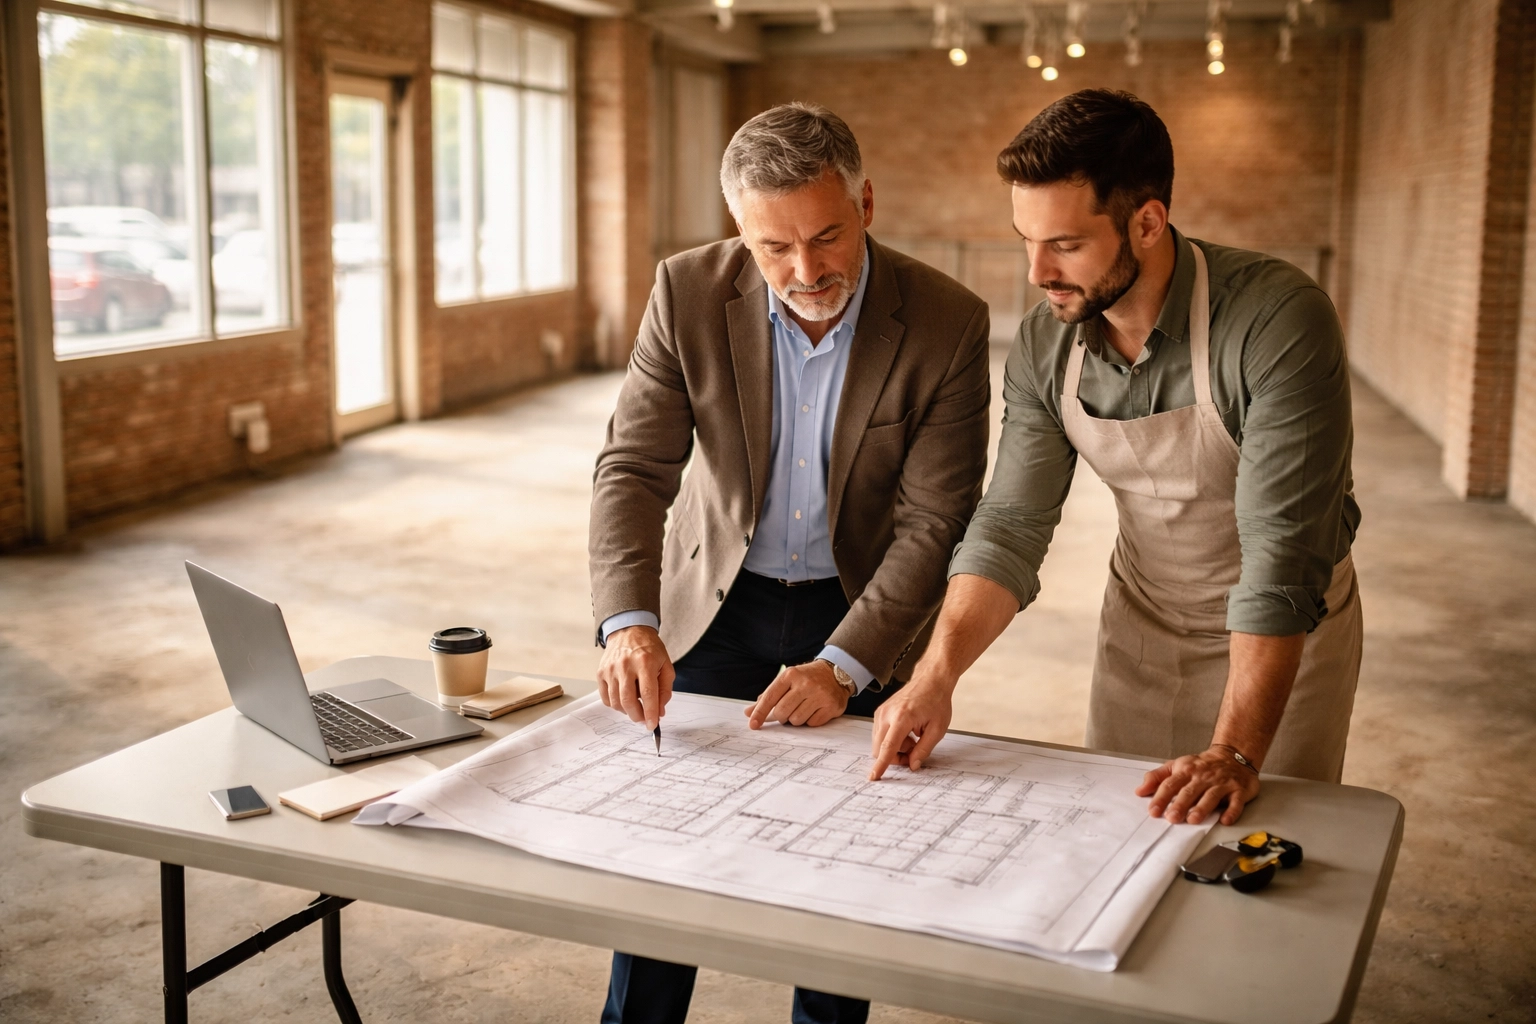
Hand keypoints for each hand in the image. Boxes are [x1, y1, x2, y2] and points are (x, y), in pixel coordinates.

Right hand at [596, 626, 673, 728]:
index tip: (652, 725)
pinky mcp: (600, 672)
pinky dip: (615, 704)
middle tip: (643, 719)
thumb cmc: (649, 648)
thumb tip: (660, 712)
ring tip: (635, 706)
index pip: (647, 694)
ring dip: (627, 711)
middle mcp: (625, 665)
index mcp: (645, 662)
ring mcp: (610, 669)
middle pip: (628, 701)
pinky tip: (623, 700)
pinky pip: (605, 697)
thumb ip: (665, 689)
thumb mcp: (665, 665)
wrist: (629, 630)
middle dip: (637, 716)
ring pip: (616, 702)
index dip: (650, 713)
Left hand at [745, 661, 848, 728]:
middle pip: (782, 712)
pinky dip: (810, 720)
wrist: (836, 672)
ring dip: (796, 719)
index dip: (760, 712)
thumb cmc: (806, 678)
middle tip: (787, 711)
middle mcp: (805, 683)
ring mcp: (819, 695)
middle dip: (781, 716)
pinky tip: (815, 709)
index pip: (770, 697)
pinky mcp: (831, 706)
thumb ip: (768, 697)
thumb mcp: (787, 681)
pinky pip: (811, 724)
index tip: (753, 724)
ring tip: (803, 707)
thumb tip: (749, 712)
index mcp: (790, 674)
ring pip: (796, 720)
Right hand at [868, 679, 952, 779]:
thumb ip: (923, 750)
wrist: (931, 680)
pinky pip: (880, 734)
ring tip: (913, 739)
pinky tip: (906, 732)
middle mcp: (887, 714)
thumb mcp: (937, 729)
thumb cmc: (936, 701)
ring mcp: (881, 712)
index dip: (881, 764)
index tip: (874, 776)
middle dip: (895, 757)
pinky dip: (892, 739)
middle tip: (913, 752)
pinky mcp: (880, 712)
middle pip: (880, 748)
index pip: (888, 746)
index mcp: (902, 718)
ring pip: (879, 743)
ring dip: (894, 748)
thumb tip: (913, 765)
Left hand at [1136, 746, 1260, 825]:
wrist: (1232, 756)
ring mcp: (1222, 783)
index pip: (1170, 784)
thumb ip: (1157, 777)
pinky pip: (1236, 802)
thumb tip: (1140, 791)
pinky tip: (1225, 820)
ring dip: (1202, 808)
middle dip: (1180, 804)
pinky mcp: (1238, 790)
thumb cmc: (1201, 765)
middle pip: (1189, 791)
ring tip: (1193, 819)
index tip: (1153, 811)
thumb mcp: (1177, 766)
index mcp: (1186, 771)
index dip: (1161, 797)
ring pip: (1211, 796)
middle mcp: (1203, 777)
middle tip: (1171, 817)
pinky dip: (1231, 811)